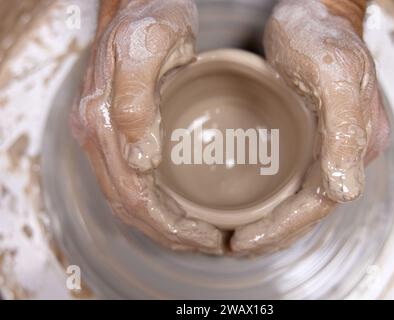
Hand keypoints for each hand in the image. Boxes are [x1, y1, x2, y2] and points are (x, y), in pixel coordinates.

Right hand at [71, 0, 224, 253]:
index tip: (205, 236)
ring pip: (130, 200)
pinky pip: (133, 182)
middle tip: (209, 243)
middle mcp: (97, 136)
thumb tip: (140, 161)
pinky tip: (179, 211)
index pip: (135, 194)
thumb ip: (137, 104)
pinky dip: (157, 206)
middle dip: (170, 233)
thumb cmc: (148, 17)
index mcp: (102, 122)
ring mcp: (104, 136)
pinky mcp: (117, 133)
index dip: (170, 224)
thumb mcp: (148, 48)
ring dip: (163, 226)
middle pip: (131, 206)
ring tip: (198, 237)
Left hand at [231, 0, 389, 254]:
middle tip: (236, 244)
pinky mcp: (312, 137)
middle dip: (274, 233)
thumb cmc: (321, 35)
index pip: (319, 204)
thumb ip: (345, 131)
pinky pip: (293, 180)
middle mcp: (346, 152)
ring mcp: (329, 146)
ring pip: (301, 200)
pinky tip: (250, 205)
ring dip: (273, 223)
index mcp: (355, 144)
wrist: (313, 11)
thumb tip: (345, 191)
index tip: (246, 238)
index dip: (283, 227)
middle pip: (310, 209)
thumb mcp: (334, 75)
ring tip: (239, 236)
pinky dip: (272, 200)